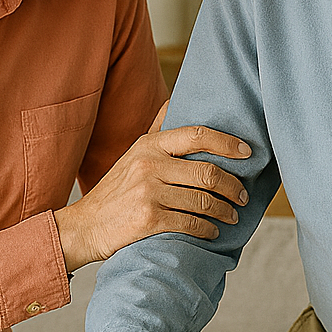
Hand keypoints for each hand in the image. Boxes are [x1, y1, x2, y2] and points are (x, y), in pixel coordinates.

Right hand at [54, 103, 251, 271]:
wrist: (85, 226)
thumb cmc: (115, 190)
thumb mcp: (133, 153)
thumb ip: (156, 130)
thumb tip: (174, 99)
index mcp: (149, 145)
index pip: (197, 135)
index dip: (227, 143)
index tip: (247, 152)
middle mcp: (149, 165)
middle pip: (207, 172)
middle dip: (233, 186)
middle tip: (243, 195)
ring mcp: (149, 192)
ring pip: (203, 201)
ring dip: (224, 211)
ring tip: (231, 215)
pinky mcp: (149, 219)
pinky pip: (191, 223)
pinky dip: (208, 229)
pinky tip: (212, 231)